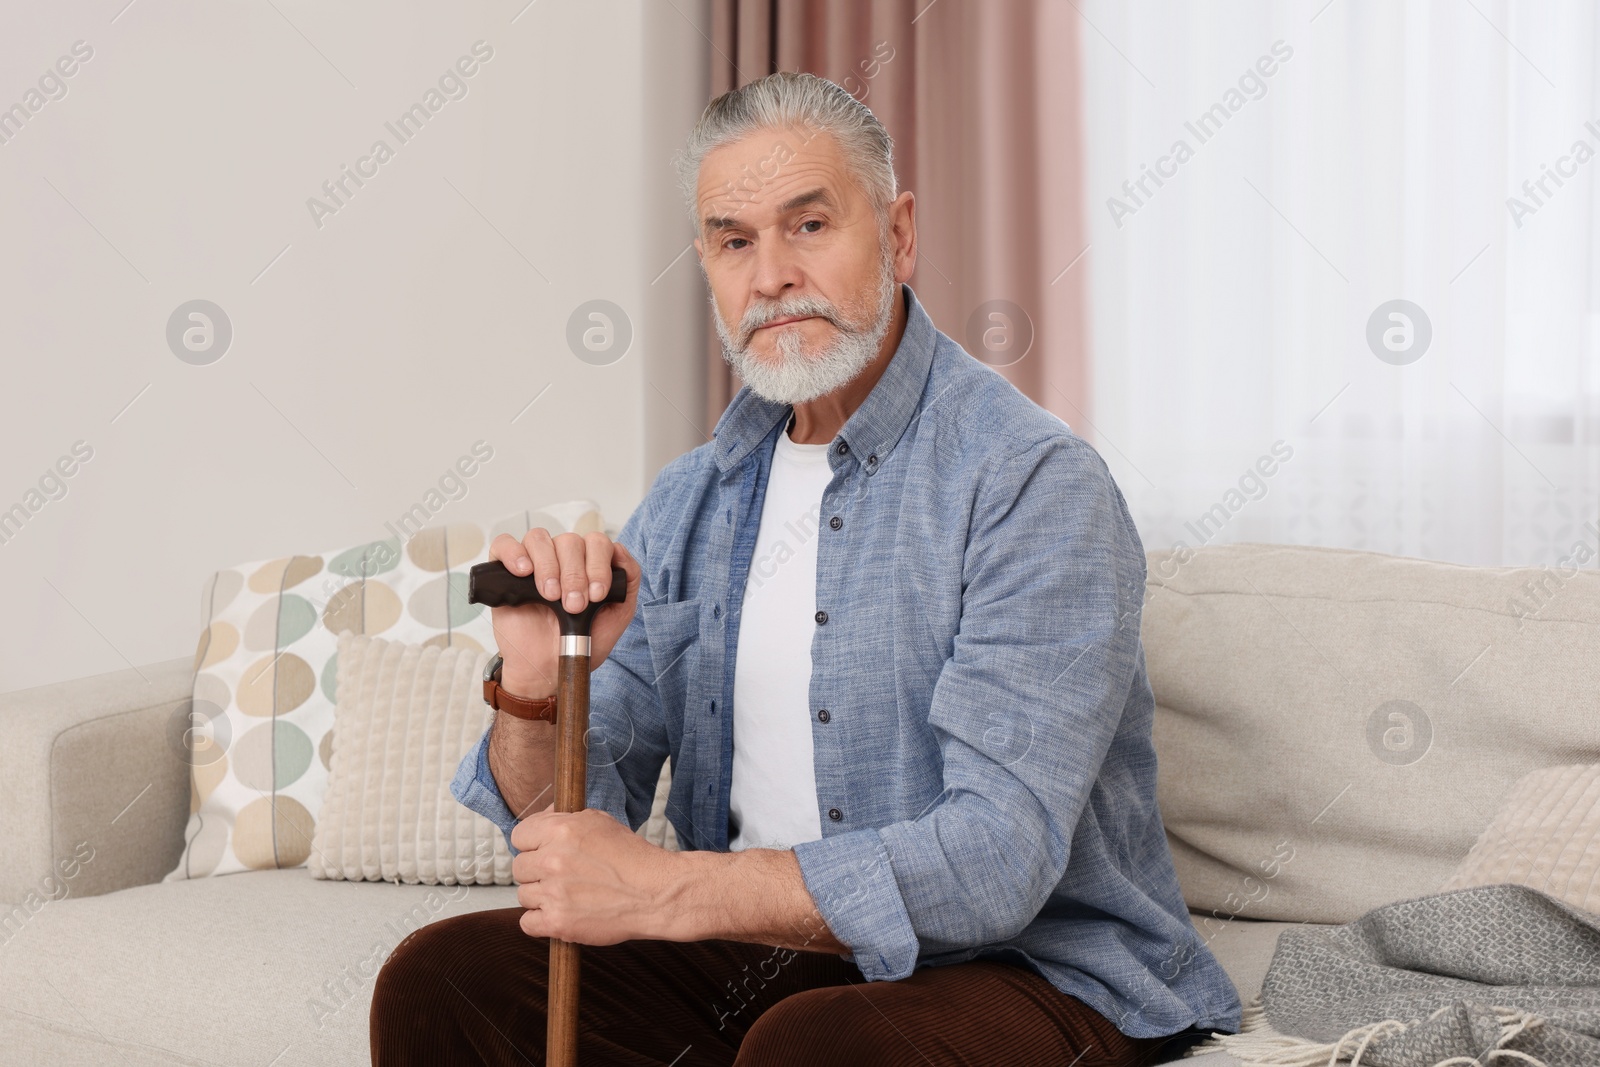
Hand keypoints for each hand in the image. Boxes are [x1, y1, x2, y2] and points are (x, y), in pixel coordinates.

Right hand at [487, 529, 640, 697]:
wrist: (549, 667)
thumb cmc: (582, 640)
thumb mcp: (618, 613)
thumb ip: (629, 581)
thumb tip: (620, 550)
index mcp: (588, 562)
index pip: (597, 542)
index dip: (598, 565)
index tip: (597, 595)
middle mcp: (562, 557)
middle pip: (570, 540)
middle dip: (575, 574)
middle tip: (574, 605)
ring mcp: (533, 562)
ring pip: (539, 538)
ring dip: (549, 566)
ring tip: (551, 596)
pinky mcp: (504, 572)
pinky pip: (503, 544)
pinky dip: (514, 553)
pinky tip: (524, 572)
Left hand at [512, 807, 679, 944]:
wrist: (656, 893)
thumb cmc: (632, 857)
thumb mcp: (600, 822)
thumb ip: (565, 818)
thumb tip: (541, 818)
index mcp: (560, 831)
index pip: (519, 835)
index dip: (531, 844)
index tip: (541, 852)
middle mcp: (552, 860)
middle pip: (519, 868)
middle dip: (537, 872)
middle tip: (561, 876)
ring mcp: (553, 893)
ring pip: (523, 895)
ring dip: (541, 897)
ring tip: (568, 896)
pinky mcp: (557, 922)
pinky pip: (527, 923)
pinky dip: (541, 921)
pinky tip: (561, 913)